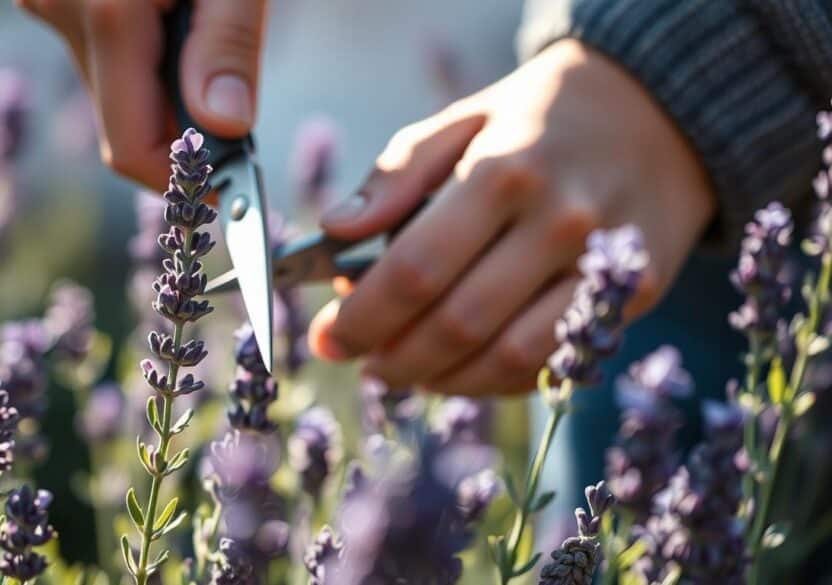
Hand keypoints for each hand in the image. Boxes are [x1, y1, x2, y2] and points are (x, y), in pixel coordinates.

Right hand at [16, 0, 265, 188]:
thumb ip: (227, 47)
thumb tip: (224, 126)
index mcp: (108, 10)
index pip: (132, 149)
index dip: (183, 181)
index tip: (232, 185)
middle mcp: (61, 12)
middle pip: (123, 126)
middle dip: (182, 131)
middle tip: (234, 98)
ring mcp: (47, 4)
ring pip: (111, 94)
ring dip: (163, 91)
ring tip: (202, 29)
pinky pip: (101, 57)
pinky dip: (142, 58)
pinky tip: (171, 15)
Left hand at [308, 40, 715, 395]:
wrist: (658, 114)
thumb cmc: (536, 121)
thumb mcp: (460, 121)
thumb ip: (393, 175)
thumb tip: (333, 230)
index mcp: (505, 171)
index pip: (416, 269)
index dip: (362, 317)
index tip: (328, 338)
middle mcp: (560, 222)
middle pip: (456, 324)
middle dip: (392, 358)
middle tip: (361, 363)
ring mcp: (604, 266)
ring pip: (505, 359)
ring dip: (440, 380)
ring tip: (403, 370)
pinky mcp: (635, 297)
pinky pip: (550, 363)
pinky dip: (493, 381)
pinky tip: (459, 369)